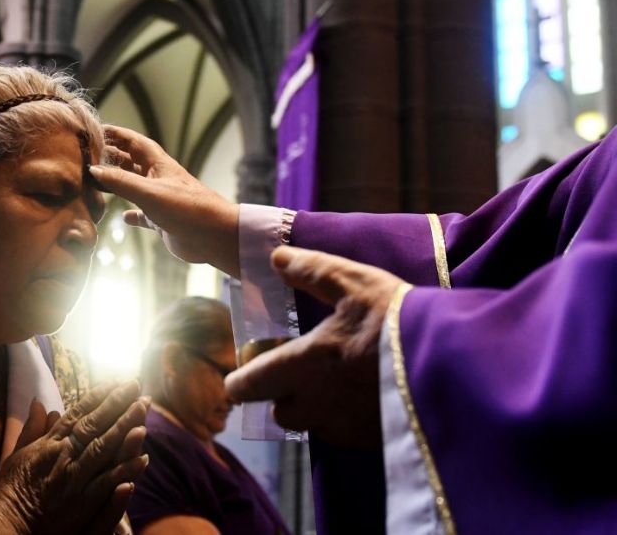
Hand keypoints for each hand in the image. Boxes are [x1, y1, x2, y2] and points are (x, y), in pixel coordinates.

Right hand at [0, 381, 149, 534]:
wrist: (7, 523)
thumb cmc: (12, 489)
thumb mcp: (18, 453)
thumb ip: (32, 428)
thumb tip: (39, 402)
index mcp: (49, 443)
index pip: (77, 413)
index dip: (97, 395)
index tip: (115, 380)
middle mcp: (63, 455)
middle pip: (94, 424)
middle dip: (117, 403)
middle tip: (137, 385)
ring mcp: (73, 478)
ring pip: (104, 447)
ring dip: (125, 426)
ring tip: (143, 408)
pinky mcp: (81, 502)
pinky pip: (107, 482)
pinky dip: (125, 470)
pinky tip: (144, 458)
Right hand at [88, 125, 240, 276]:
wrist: (214, 236)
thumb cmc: (186, 208)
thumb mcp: (149, 192)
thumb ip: (121, 181)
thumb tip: (94, 170)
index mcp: (159, 165)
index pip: (134, 142)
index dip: (117, 134)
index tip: (96, 130)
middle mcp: (159, 179)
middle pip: (132, 162)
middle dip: (113, 157)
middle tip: (90, 155)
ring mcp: (161, 199)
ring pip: (135, 187)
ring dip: (119, 183)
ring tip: (98, 181)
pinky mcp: (163, 220)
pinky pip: (143, 214)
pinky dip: (132, 214)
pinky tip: (123, 217)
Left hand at [225, 247, 406, 447]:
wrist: (456, 366)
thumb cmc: (399, 322)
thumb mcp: (356, 283)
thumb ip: (313, 271)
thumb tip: (276, 257)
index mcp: (302, 365)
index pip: (248, 386)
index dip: (241, 379)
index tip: (248, 368)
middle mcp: (315, 403)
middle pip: (279, 412)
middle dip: (282, 396)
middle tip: (300, 371)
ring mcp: (343, 427)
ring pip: (312, 426)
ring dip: (315, 409)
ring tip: (337, 382)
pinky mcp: (371, 441)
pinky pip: (344, 435)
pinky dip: (345, 419)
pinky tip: (365, 396)